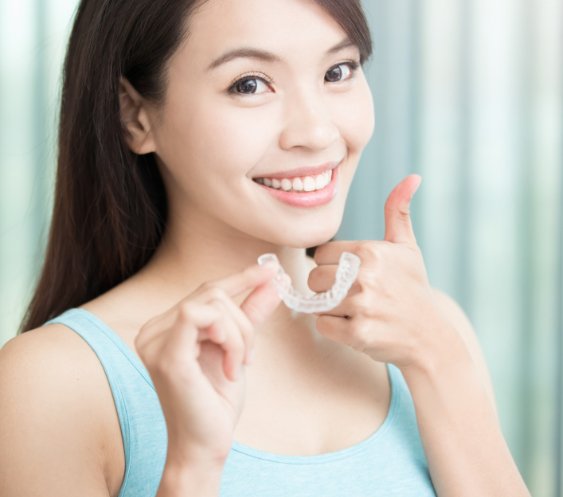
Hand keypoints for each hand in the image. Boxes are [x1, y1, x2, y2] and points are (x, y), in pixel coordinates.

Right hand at [134, 264, 279, 466]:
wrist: (206, 445)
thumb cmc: (217, 401)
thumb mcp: (238, 348)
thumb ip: (250, 314)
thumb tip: (273, 281)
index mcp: (165, 328)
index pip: (205, 291)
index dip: (239, 278)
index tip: (270, 270)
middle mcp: (153, 330)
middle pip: (212, 294)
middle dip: (243, 322)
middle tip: (249, 357)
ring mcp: (155, 341)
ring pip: (212, 303)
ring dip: (239, 334)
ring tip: (239, 365)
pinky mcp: (166, 355)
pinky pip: (202, 316)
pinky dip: (229, 339)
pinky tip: (231, 367)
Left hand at [309, 175, 460, 369]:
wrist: (430, 337)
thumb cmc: (412, 288)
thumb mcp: (407, 248)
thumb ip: (398, 212)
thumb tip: (412, 177)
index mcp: (371, 252)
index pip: (320, 254)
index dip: (332, 266)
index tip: (351, 275)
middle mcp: (365, 277)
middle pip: (313, 278)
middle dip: (327, 288)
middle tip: (351, 295)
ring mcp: (361, 306)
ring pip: (316, 302)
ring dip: (330, 309)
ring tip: (355, 310)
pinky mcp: (358, 333)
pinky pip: (322, 325)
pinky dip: (334, 328)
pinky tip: (356, 326)